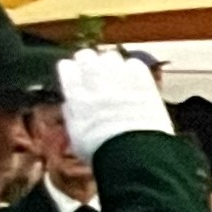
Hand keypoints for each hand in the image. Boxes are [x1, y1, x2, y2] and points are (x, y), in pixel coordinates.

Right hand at [54, 48, 172, 159]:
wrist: (135, 155)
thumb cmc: (102, 152)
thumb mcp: (76, 137)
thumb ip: (72, 116)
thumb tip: (70, 105)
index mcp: (76, 97)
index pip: (67, 68)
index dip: (70, 69)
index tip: (73, 72)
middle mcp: (96, 84)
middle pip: (87, 56)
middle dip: (87, 60)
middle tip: (92, 68)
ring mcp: (121, 81)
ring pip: (110, 56)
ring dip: (110, 62)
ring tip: (113, 72)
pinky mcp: (144, 84)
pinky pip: (136, 64)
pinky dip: (132, 68)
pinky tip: (133, 76)